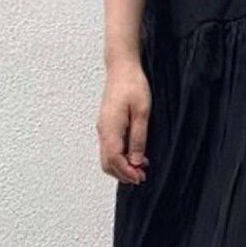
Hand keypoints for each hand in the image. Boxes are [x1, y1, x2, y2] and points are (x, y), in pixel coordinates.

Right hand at [97, 59, 150, 184]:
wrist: (122, 68)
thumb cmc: (133, 86)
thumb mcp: (142, 113)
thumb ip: (139, 139)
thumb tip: (137, 162)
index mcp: (110, 128)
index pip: (114, 160)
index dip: (127, 172)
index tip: (141, 178)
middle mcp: (103, 130)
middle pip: (107, 163)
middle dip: (123, 174)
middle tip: (142, 177)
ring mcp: (103, 128)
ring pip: (107, 157)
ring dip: (122, 166)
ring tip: (141, 168)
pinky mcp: (107, 125)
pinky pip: (110, 148)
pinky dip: (121, 157)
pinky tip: (136, 155)